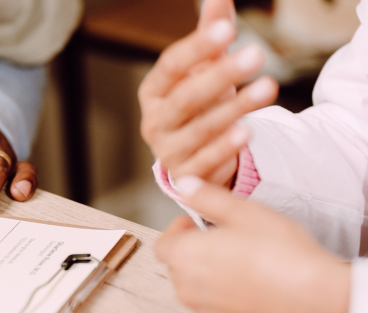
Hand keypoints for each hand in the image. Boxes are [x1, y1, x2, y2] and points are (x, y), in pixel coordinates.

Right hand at [138, 0, 278, 186]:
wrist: (195, 155)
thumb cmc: (200, 105)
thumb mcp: (204, 70)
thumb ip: (210, 36)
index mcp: (152, 92)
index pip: (170, 66)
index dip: (198, 47)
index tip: (228, 29)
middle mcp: (154, 122)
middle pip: (185, 98)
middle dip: (221, 75)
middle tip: (256, 53)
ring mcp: (167, 151)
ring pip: (199, 129)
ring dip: (234, 109)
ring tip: (267, 88)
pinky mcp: (186, 175)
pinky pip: (206, 161)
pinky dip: (226, 148)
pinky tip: (247, 132)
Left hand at [155, 177, 349, 312]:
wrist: (314, 303)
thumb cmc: (280, 254)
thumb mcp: (244, 212)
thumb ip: (207, 197)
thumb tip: (184, 185)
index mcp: (184, 257)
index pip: (163, 244)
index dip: (178, 231)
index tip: (198, 224)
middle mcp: (186, 288)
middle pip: (178, 266)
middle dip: (195, 251)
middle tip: (226, 240)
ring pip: (196, 289)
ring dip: (209, 275)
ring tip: (242, 264)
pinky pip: (214, 310)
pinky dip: (224, 299)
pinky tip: (251, 289)